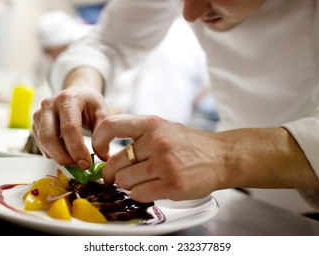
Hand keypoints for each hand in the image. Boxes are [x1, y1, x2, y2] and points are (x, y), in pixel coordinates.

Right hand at [32, 85, 109, 168]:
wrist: (77, 92)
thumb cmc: (90, 103)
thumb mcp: (102, 113)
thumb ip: (102, 134)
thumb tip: (103, 157)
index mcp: (68, 99)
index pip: (69, 128)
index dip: (76, 149)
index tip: (86, 163)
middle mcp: (49, 104)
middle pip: (49, 137)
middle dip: (64, 157)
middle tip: (79, 166)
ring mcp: (39, 113)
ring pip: (43, 142)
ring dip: (58, 157)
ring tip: (75, 160)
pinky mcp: (35, 123)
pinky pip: (40, 143)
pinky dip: (52, 153)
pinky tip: (66, 152)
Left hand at [92, 114, 224, 201]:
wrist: (221, 157)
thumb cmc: (189, 144)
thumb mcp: (164, 128)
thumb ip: (139, 135)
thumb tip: (109, 151)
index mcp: (152, 124)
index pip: (111, 125)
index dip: (98, 140)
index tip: (100, 151)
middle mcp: (156, 142)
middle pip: (115, 163)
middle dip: (112, 173)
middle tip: (117, 176)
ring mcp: (164, 164)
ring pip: (124, 181)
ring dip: (128, 185)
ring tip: (141, 181)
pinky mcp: (172, 185)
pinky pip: (139, 194)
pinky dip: (140, 194)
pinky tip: (152, 188)